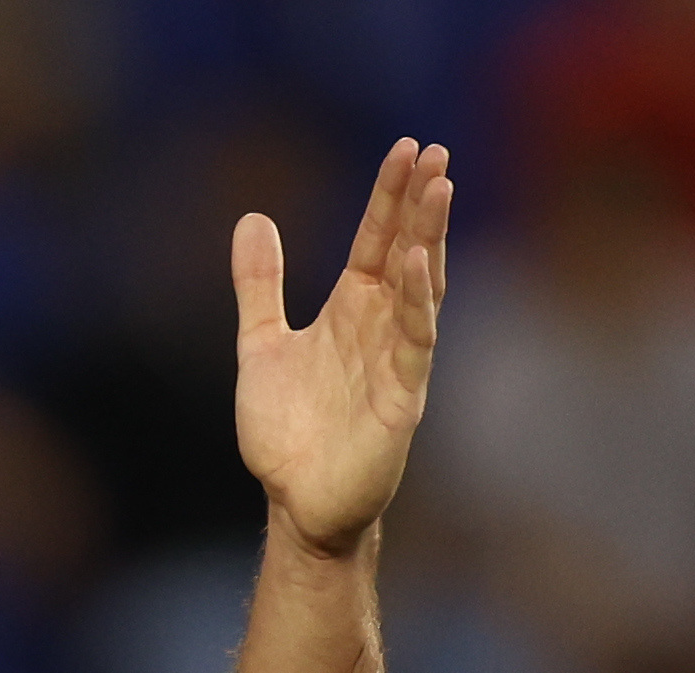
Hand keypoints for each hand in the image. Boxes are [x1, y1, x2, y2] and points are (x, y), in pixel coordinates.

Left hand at [234, 136, 451, 557]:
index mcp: (352, 311)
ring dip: (430, 238)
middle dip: (420, 204)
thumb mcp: (260, 345)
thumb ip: (259, 286)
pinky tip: (417, 264)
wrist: (295, 503)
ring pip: (420, 288)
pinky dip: (416, 302)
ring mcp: (397, 361)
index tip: (406, 148)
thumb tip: (254, 218)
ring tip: (440, 187)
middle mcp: (381, 328)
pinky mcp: (402, 400)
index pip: (378, 240)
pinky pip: (414, 343)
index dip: (390, 196)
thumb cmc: (288, 431)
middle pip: (407, 251)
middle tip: (436, 151)